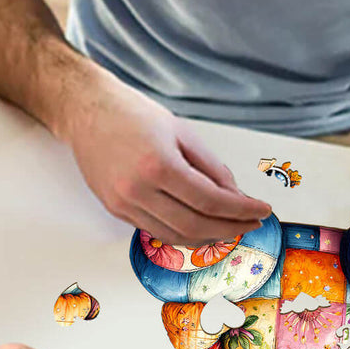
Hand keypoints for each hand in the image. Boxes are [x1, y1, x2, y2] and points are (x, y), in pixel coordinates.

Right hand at [56, 70, 270, 245]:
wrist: (86, 112)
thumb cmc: (133, 114)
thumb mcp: (182, 132)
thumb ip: (211, 167)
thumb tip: (235, 196)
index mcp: (158, 165)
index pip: (211, 201)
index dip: (241, 210)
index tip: (262, 211)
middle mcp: (137, 190)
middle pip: (195, 226)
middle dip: (230, 228)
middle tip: (251, 224)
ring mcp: (123, 203)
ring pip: (175, 235)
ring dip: (208, 237)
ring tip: (230, 227)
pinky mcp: (115, 209)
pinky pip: (157, 230)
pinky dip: (183, 232)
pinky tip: (201, 225)